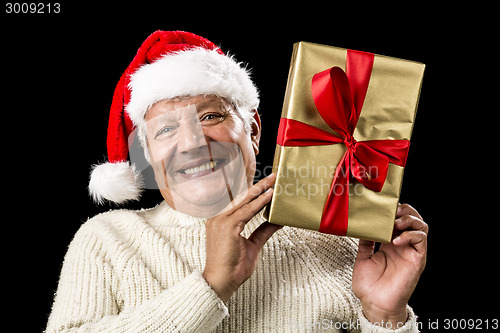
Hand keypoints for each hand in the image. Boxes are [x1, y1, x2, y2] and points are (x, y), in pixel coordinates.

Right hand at [203, 173, 281, 302]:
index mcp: (221, 221)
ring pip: (244, 201)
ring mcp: (221, 221)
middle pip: (242, 198)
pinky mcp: (227, 226)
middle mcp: (218, 218)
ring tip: (274, 181)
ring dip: (261, 190)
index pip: (240, 203)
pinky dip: (259, 203)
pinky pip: (246, 211)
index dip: (254, 193)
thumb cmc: (233, 267)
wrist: (221, 282)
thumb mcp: (252, 245)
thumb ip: (263, 231)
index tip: (266, 185)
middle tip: (273, 176)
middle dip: (259, 186)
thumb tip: (277, 221)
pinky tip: (269, 196)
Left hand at [352, 203, 427, 327]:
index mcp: (390, 243)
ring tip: (395, 222)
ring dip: (409, 219)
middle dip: (404, 210)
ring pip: (421, 226)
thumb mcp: (363, 257)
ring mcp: (411, 251)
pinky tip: (395, 240)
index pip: (398, 219)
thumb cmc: (369, 285)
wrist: (375, 304)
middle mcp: (403, 245)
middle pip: (413, 218)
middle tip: (391, 211)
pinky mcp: (417, 260)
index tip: (381, 207)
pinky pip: (421, 240)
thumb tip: (363, 225)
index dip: (393, 211)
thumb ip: (365, 241)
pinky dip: (409, 235)